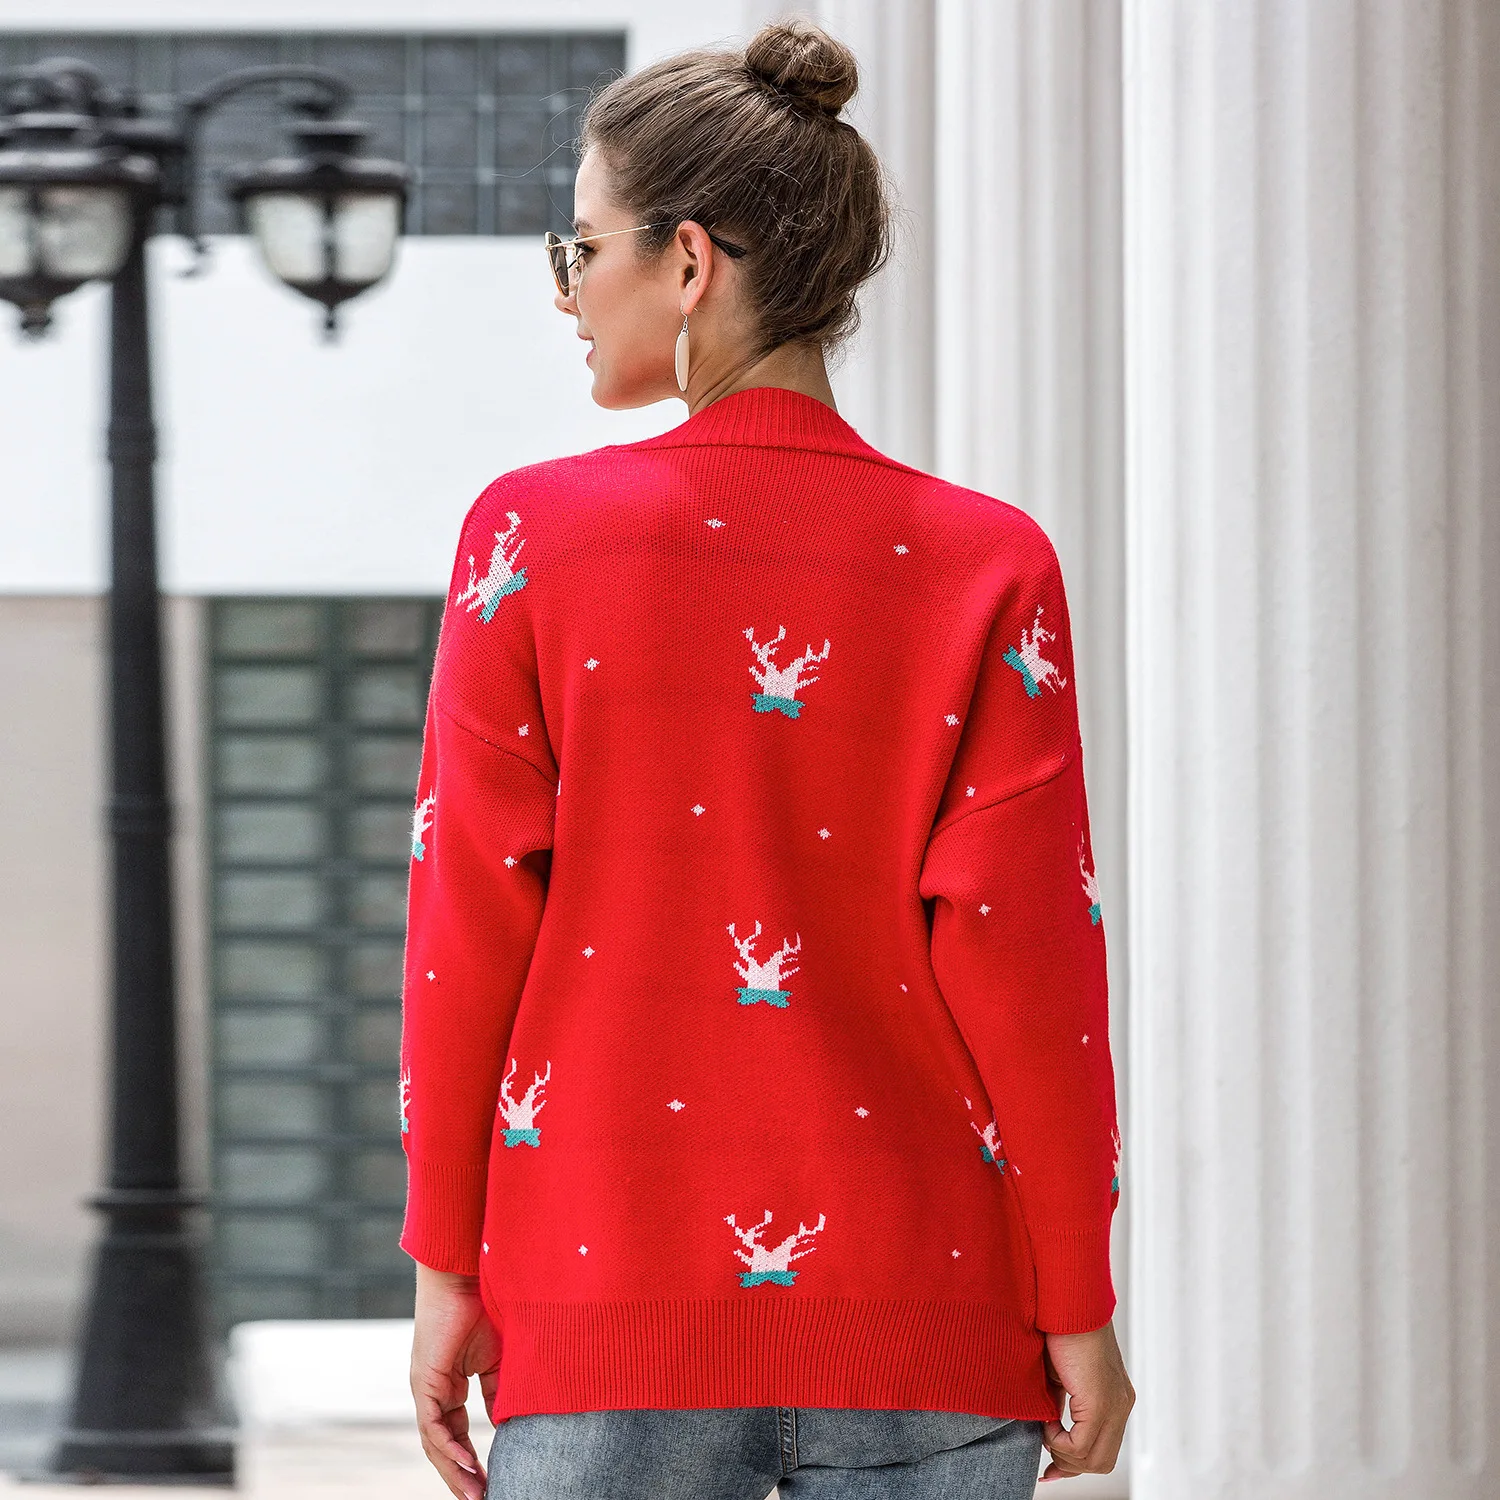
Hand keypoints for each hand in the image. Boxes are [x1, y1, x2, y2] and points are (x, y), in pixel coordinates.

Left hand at [410, 1262, 500, 1499]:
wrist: (471, 1273)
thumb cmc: (486, 1304)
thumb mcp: (499, 1358)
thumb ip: (500, 1391)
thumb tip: (508, 1423)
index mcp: (447, 1386)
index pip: (455, 1435)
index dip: (471, 1461)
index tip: (491, 1483)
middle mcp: (432, 1392)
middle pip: (442, 1447)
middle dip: (461, 1477)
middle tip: (482, 1498)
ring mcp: (426, 1388)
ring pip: (435, 1443)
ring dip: (455, 1472)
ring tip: (477, 1494)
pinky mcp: (424, 1381)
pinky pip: (433, 1426)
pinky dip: (449, 1449)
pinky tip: (467, 1466)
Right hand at [1038, 1319, 1133, 1481]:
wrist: (1066, 1302)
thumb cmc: (1059, 1329)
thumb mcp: (1060, 1376)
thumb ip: (1062, 1402)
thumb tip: (1048, 1427)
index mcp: (1115, 1397)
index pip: (1103, 1449)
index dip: (1075, 1463)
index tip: (1050, 1469)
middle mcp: (1121, 1404)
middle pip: (1101, 1462)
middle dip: (1069, 1464)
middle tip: (1046, 1456)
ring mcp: (1114, 1404)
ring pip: (1093, 1459)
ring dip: (1062, 1453)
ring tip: (1044, 1429)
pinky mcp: (1101, 1402)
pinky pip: (1080, 1445)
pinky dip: (1058, 1442)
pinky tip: (1046, 1422)